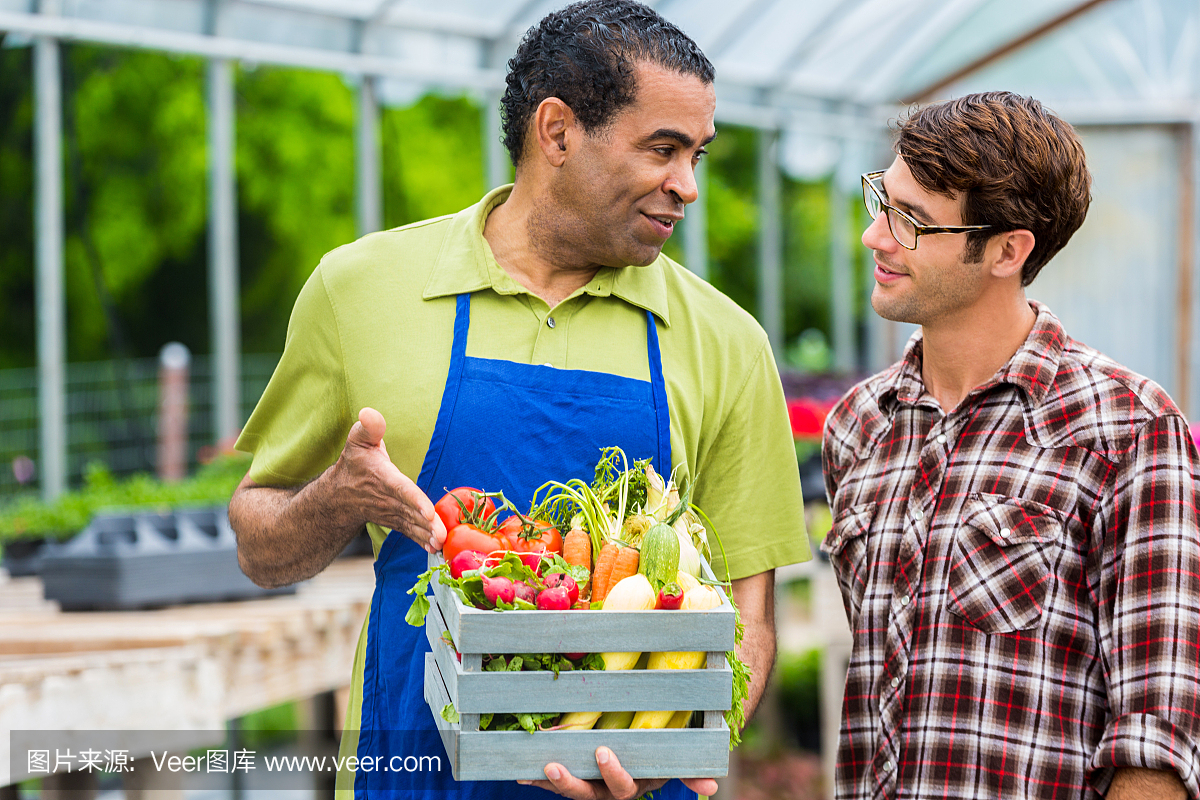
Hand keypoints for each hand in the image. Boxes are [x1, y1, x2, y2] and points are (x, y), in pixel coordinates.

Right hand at [334, 407, 445, 552]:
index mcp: (383, 478)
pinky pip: (410, 533)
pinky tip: (436, 549)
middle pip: (411, 512)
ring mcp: (392, 514)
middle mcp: (388, 499)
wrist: (340, 496)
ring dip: (427, 536)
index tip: (427, 512)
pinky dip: (422, 542)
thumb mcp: (357, 441)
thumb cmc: (354, 464)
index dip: (414, 500)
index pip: (401, 489)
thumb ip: (368, 428)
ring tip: (442, 544)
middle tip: (442, 535)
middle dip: (426, 524)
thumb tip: (369, 413)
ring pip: (412, 526)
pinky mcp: (397, 522)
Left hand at [518, 746, 718, 799]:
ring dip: (550, 782)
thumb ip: (689, 774)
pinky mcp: (576, 780)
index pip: (623, 786)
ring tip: (533, 768)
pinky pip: (554, 782)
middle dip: (570, 784)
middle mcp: (609, 792)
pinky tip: (518, 772)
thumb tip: (712, 788)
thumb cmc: (662, 754)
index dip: (613, 773)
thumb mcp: (675, 763)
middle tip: (554, 765)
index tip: (602, 751)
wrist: (648, 756)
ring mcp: (591, 788)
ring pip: (569, 790)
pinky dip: (536, 778)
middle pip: (588, 795)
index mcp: (634, 785)